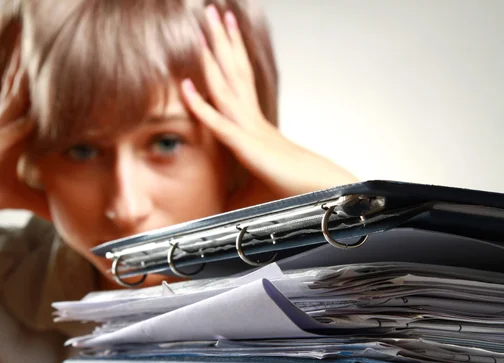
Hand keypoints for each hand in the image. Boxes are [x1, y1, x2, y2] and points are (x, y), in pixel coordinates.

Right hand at [0, 46, 48, 225]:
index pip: (40, 110)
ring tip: (44, 64)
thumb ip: (39, 201)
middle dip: (41, 77)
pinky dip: (17, 127)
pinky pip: (1, 135)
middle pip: (26, 98)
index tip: (82, 79)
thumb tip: (63, 214)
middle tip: (60, 50)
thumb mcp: (16, 198)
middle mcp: (4, 131)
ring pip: (13, 107)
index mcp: (14, 138)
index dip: (56, 93)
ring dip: (27, 87)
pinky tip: (33, 118)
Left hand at [181, 5, 356, 208]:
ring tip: (206, 24)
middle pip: (234, 69)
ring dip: (214, 53)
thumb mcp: (258, 183)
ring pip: (227, 84)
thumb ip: (239, 187)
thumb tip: (227, 200)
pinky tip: (186, 86)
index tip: (223, 29)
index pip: (239, 77)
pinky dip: (201, 105)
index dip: (230, 51)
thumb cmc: (293, 186)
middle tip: (212, 11)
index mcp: (255, 121)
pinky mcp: (246, 147)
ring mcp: (249, 128)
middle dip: (221, 38)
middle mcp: (252, 117)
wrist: (319, 193)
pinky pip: (219, 123)